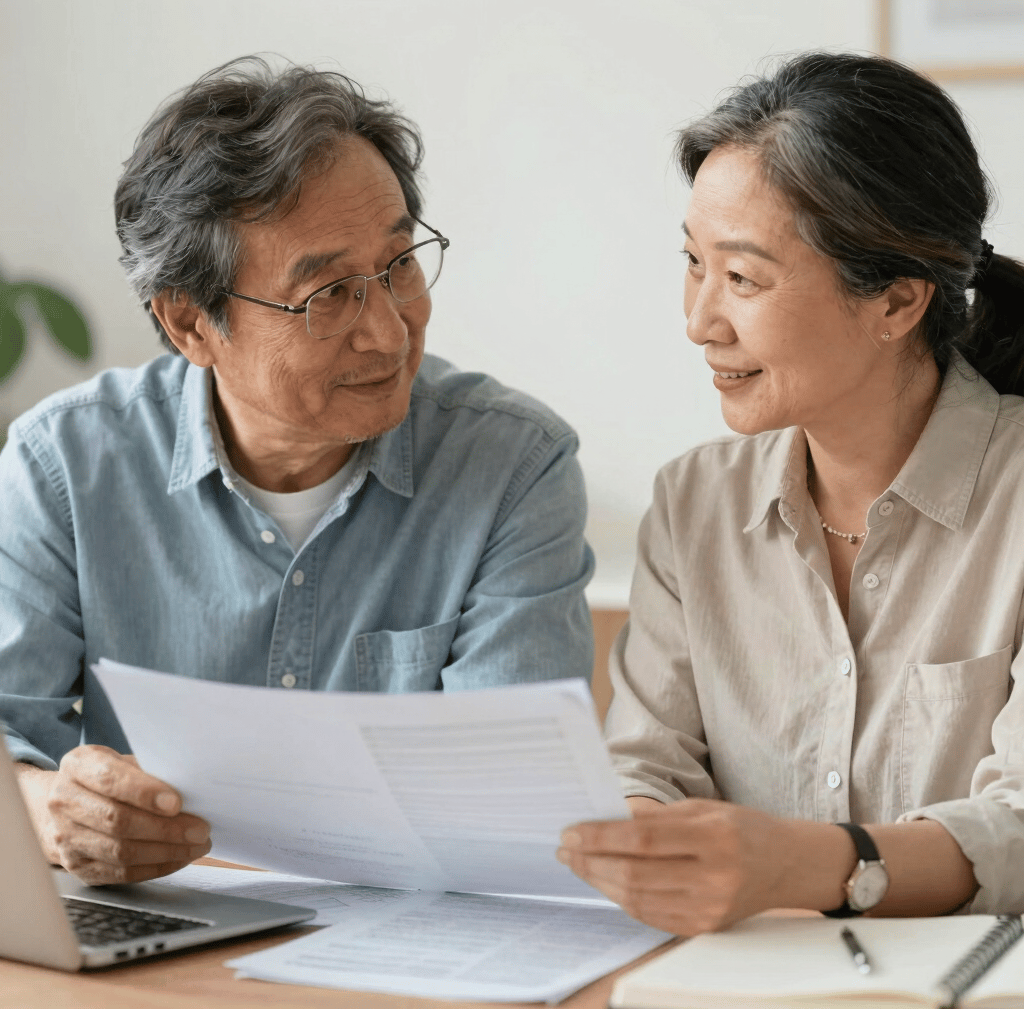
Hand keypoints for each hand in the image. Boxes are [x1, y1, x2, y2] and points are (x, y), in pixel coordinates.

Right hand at [16, 745, 210, 884]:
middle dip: (165, 829)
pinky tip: (178, 858)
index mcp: (78, 766)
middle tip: (200, 830)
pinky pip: (120, 873)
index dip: (144, 793)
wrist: (68, 802)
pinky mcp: (77, 866)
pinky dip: (155, 867)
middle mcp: (64, 802)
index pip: (109, 780)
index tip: (177, 803)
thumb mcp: (123, 760)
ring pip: (120, 852)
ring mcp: (66, 838)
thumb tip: (190, 787)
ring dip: (165, 852)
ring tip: (196, 846)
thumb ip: (148, 770)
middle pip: (117, 821)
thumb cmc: (107, 777)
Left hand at [557, 798, 794, 935]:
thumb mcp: (703, 808)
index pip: (643, 839)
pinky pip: (651, 917)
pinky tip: (607, 882)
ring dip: (600, 882)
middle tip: (566, 849)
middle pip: (635, 874)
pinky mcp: (705, 928)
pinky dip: (623, 899)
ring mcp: (710, 909)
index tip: (571, 832)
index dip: (601, 837)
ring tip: (579, 864)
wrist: (786, 865)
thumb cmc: (740, 828)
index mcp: (714, 837)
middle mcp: (714, 877)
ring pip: (638, 899)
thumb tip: (604, 818)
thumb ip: (655, 815)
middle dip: (591, 861)